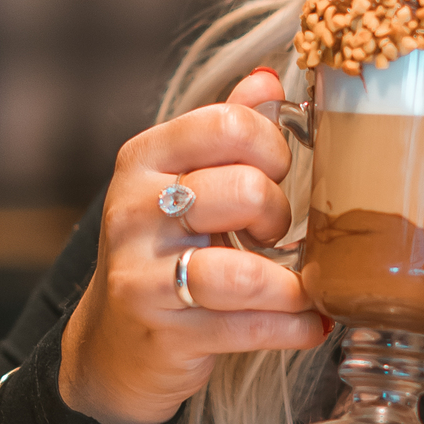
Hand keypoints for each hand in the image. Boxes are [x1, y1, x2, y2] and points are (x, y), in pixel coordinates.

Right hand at [60, 71, 327, 423]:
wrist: (113, 344)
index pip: (229, 125)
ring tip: (296, 287)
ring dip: (292, 284)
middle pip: (246, 190)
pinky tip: (310, 322)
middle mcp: (135, 210)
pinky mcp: (165, 332)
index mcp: (145, 159)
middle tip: (273, 234)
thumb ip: (225, 130)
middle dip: (279, 215)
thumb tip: (268, 79)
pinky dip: (296, 326)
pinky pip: (251, 327)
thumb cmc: (162, 252)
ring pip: (246, 271)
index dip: (273, 148)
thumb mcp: (183, 181)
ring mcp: (143, 274)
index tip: (275, 173)